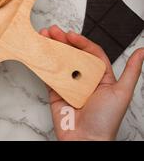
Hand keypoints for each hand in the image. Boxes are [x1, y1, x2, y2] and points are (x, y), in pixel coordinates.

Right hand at [40, 25, 143, 140]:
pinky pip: (48, 74)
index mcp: (101, 76)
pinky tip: (38, 52)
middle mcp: (84, 78)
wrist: (85, 139)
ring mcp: (69, 84)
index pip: (90, 53)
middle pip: (72, 53)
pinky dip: (42, 63)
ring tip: (43, 36)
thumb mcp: (122, 93)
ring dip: (51, 48)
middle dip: (62, 40)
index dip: (80, 41)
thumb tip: (141, 51)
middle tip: (53, 31)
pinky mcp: (55, 91)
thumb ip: (131, 72)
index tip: (70, 35)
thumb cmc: (105, 120)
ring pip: (59, 61)